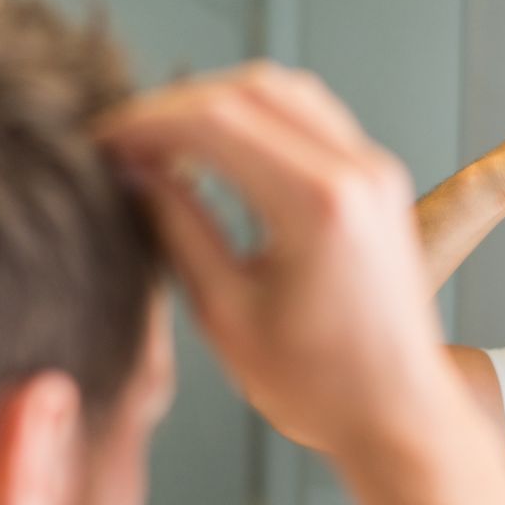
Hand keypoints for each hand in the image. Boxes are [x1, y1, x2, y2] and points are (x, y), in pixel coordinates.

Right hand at [99, 63, 449, 456]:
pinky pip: (311, 117)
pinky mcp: (378, 181)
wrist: (399, 416)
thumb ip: (177, 230)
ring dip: (216, 104)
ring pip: (283, 91)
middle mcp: (357, 172)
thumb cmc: (320, 388)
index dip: (148, 123)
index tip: (104, 143)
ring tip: (163, 143)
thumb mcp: (226, 315)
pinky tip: (215, 151)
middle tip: (126, 140)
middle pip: (249, 89)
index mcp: (319, 205)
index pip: (216, 120)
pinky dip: (256, 118)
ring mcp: (375, 171)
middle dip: (175, 106)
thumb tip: (135, 175)